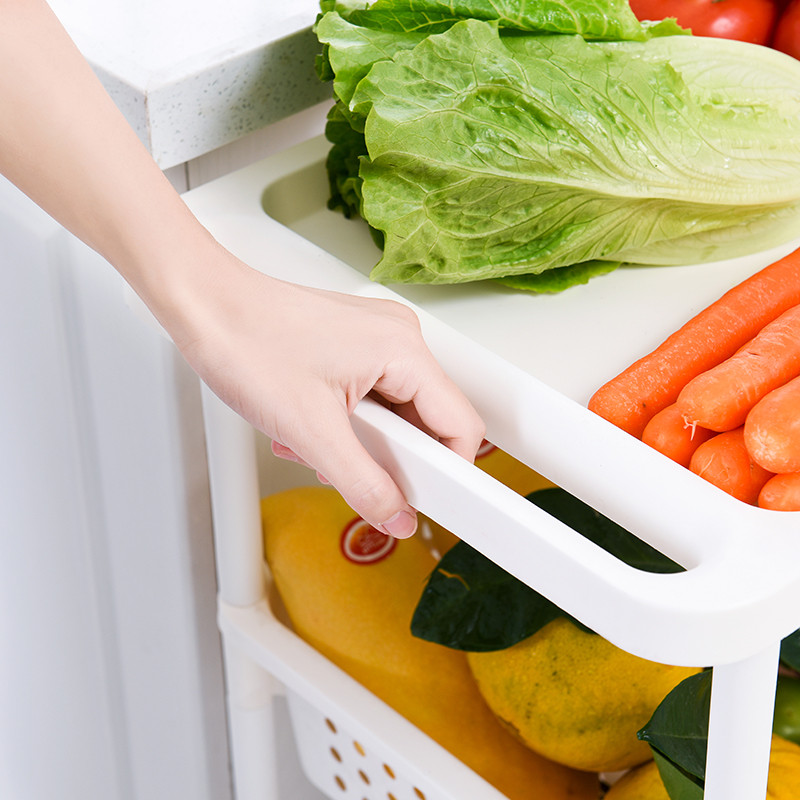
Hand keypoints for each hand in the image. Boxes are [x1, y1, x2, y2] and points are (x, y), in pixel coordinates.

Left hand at [167, 244, 484, 537]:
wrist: (204, 306)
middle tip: (352, 469)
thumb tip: (397, 515)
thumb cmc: (246, 341)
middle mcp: (398, 338)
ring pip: (396, 413)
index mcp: (403, 349)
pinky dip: (347, 424)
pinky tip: (311, 429)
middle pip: (427, 421)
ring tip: (317, 443)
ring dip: (361, 443)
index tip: (422, 499)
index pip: (460, 425)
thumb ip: (364, 483)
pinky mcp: (355, 345)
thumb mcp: (311, 431)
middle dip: (389, 457)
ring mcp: (376, 339)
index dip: (447, 472)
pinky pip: (373, 397)